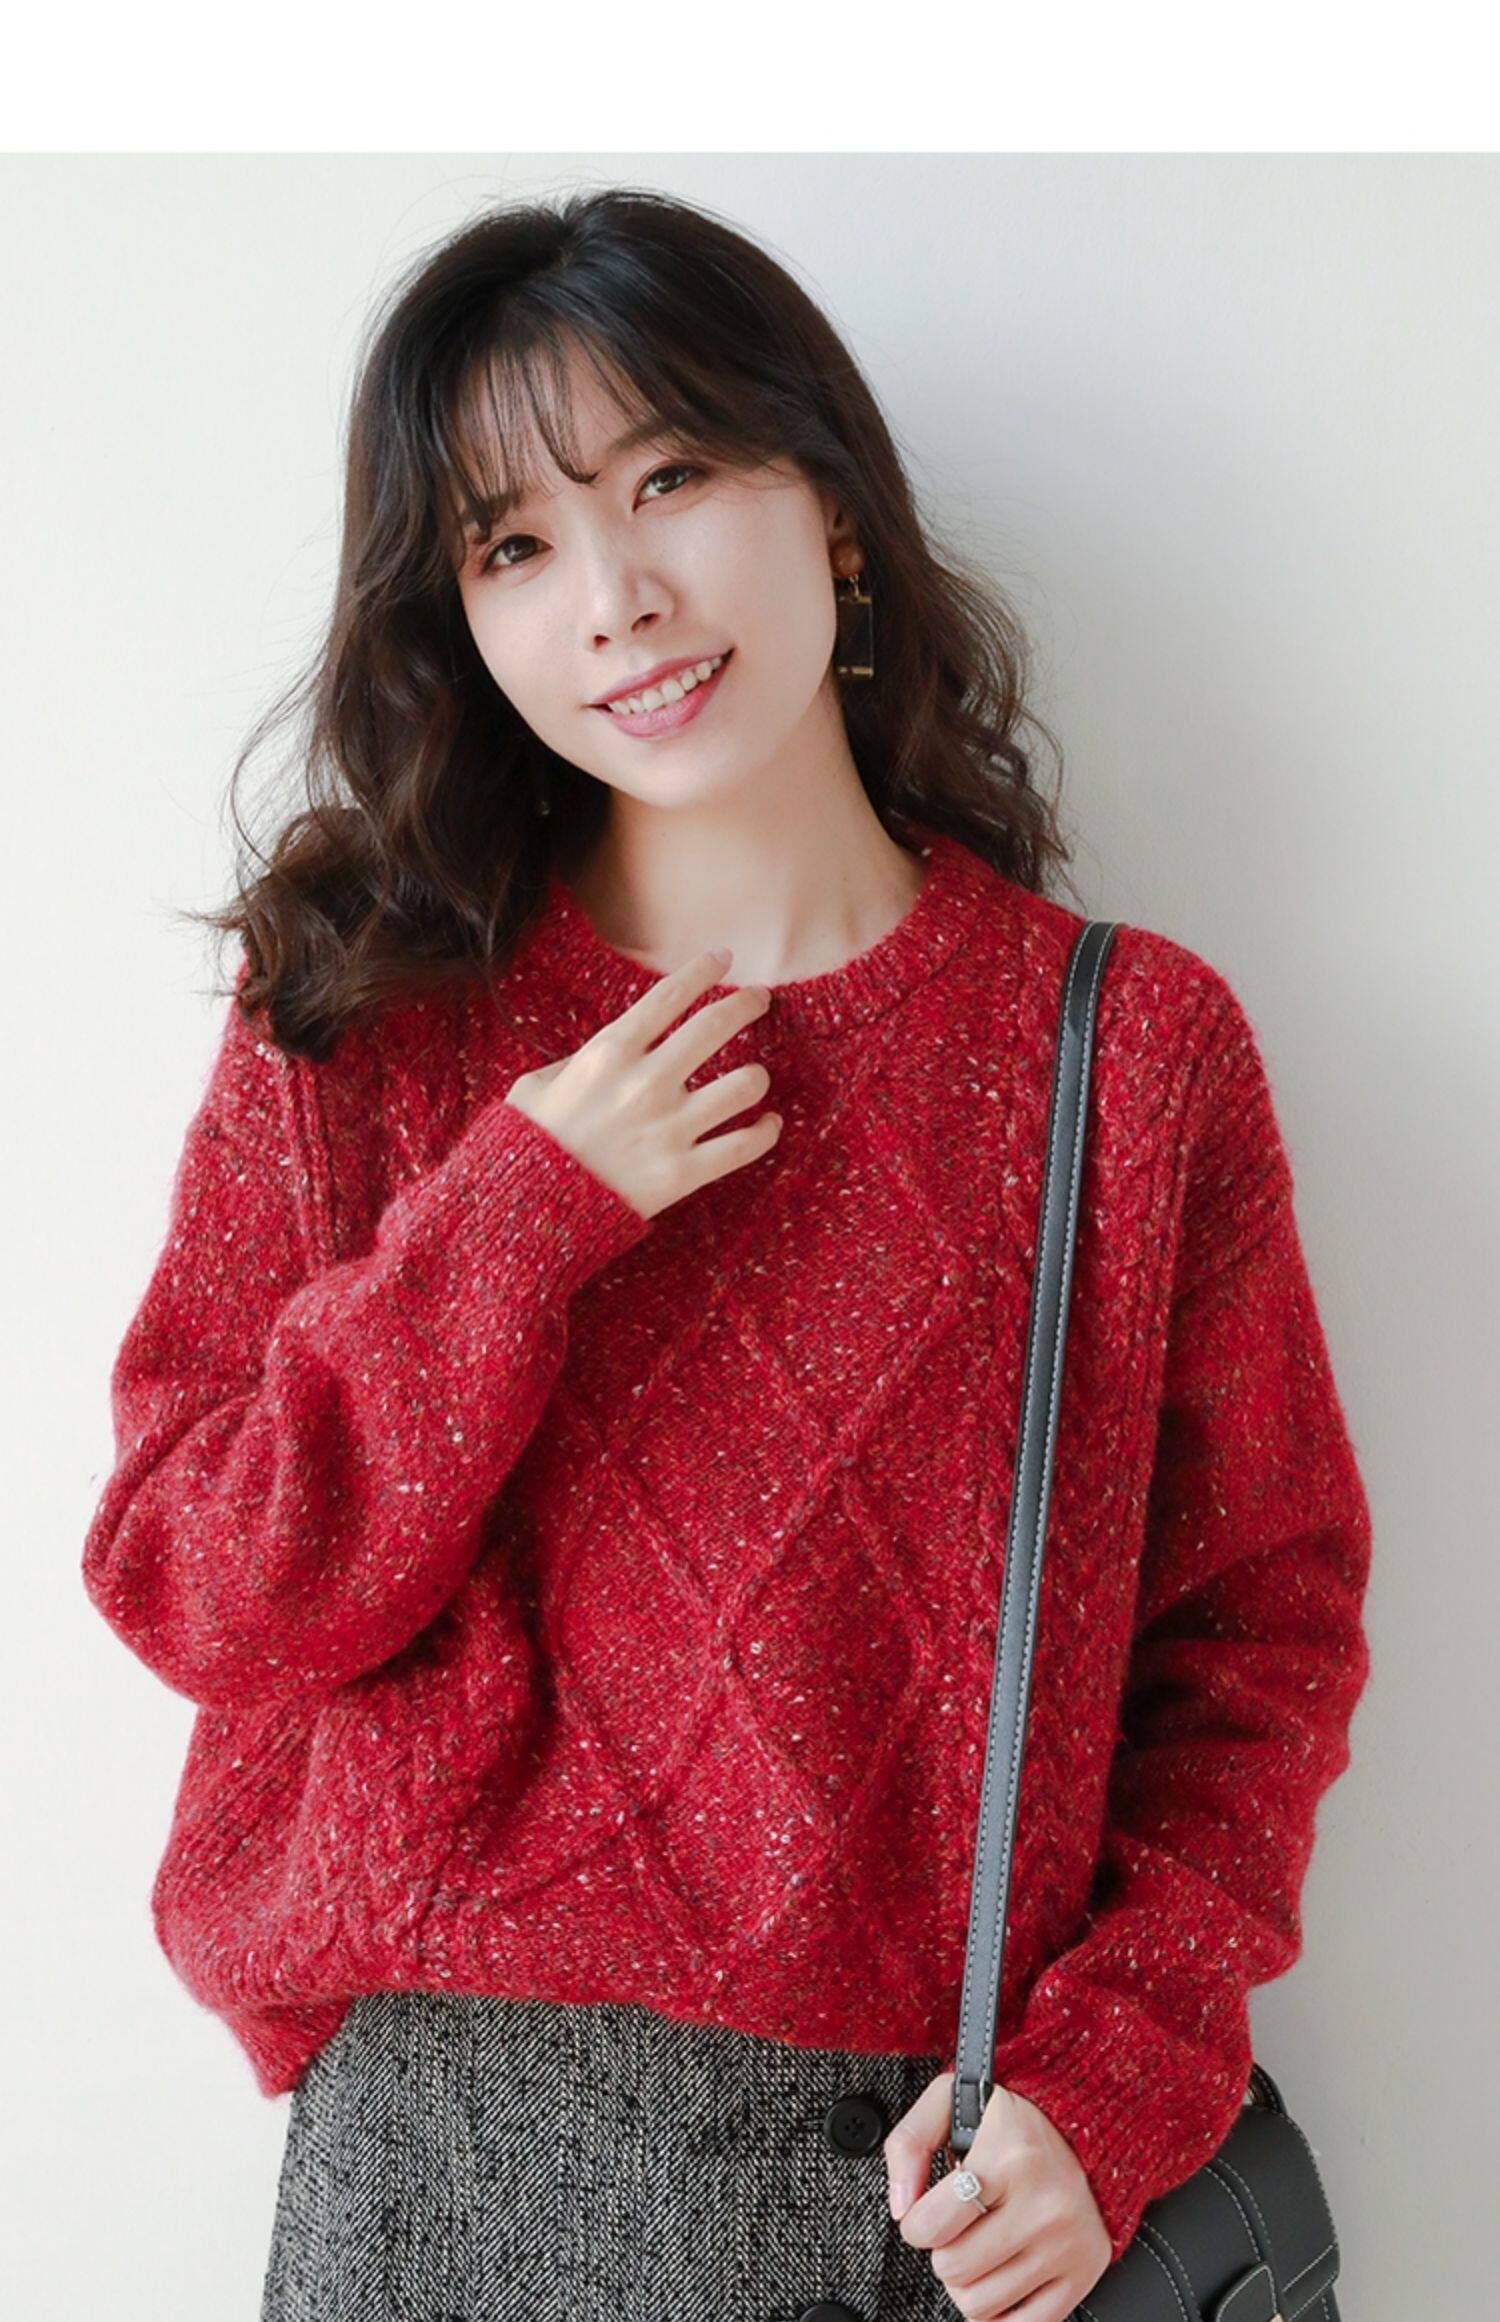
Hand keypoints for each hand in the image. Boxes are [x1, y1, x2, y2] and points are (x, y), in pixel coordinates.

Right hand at [505, 945, 781, 1221]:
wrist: (529, 1210)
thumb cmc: (529, 1143)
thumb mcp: (536, 1086)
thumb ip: (578, 1062)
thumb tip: (610, 1050)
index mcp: (609, 1054)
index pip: (670, 996)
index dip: (703, 970)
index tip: (723, 958)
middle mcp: (646, 1083)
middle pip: (715, 1026)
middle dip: (746, 1004)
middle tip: (760, 998)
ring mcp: (669, 1128)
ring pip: (743, 1085)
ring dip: (757, 1075)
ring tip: (756, 1076)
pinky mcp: (683, 1173)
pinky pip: (744, 1146)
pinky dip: (765, 1132)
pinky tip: (770, 1124)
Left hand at [884, 2069, 1111, 2319]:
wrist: (1087, 2127)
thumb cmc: (1014, 2120)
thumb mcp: (951, 2101)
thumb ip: (909, 2142)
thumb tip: (900, 2205)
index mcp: (1010, 2157)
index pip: (932, 2225)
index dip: (916, 2223)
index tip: (927, 2212)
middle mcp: (1043, 2205)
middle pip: (954, 2270)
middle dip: (944, 2250)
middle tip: (959, 2226)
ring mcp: (1066, 2245)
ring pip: (981, 2306)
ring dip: (968, 2282)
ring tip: (980, 2247)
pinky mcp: (1083, 2273)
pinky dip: (999, 2312)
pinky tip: (999, 2278)